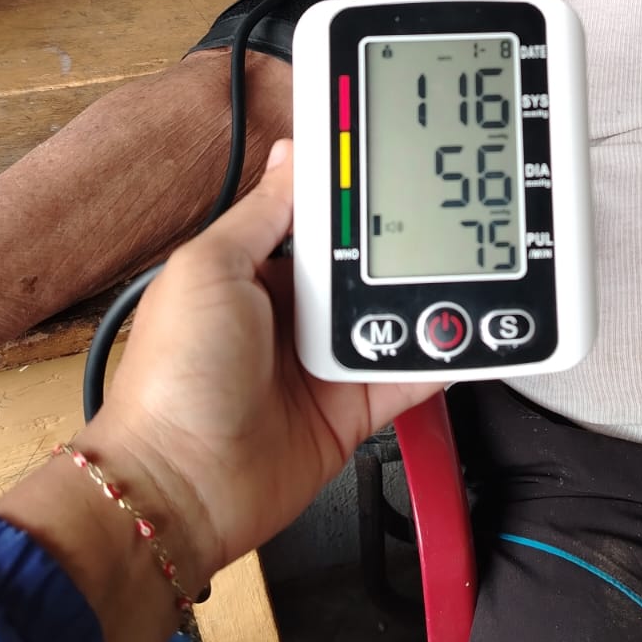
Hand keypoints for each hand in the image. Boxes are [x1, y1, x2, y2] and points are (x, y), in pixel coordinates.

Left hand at [80, 140, 442, 589]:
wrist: (182, 486)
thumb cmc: (174, 381)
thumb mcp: (209, 269)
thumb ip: (261, 214)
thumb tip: (294, 155)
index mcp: (254, 271)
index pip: (316, 216)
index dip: (352, 192)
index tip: (394, 161)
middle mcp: (293, 313)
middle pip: (365, 262)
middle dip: (400, 242)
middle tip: (441, 216)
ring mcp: (325, 361)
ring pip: (395, 313)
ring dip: (423, 297)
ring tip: (460, 269)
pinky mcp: (353, 409)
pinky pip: (410, 374)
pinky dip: (442, 355)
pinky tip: (468, 331)